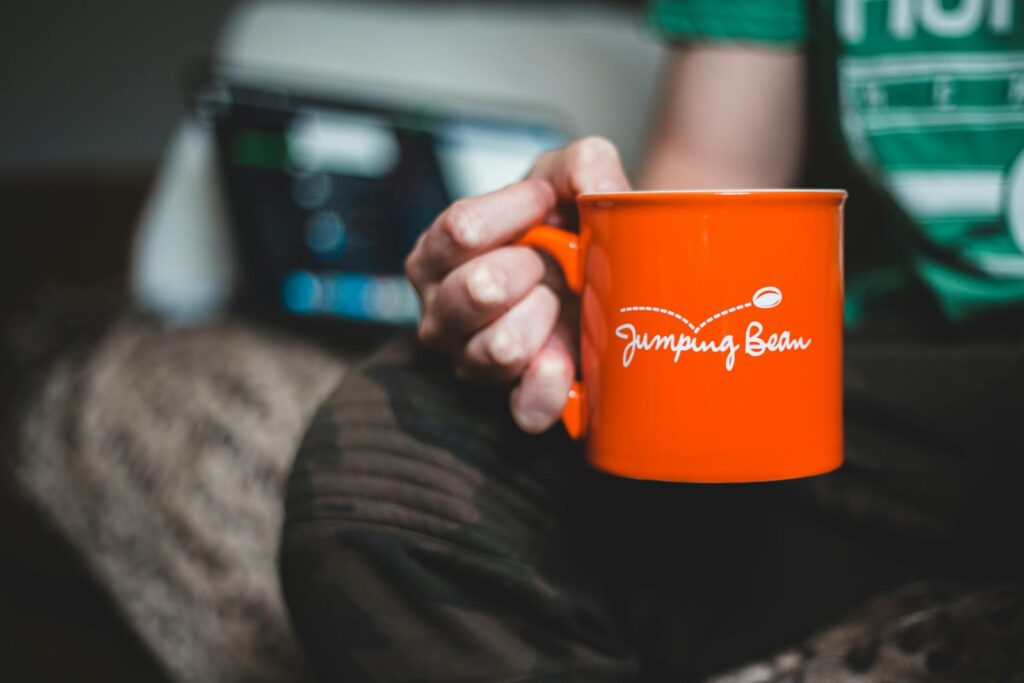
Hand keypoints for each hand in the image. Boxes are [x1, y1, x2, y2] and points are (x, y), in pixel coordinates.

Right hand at [405, 136, 629, 431]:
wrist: (592, 278)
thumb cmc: (560, 229)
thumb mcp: (566, 178)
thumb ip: (582, 163)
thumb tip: (596, 182)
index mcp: (438, 254)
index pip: (461, 230)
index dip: (516, 212)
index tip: (546, 201)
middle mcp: (443, 312)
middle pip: (476, 290)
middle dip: (530, 269)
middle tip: (546, 262)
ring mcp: (473, 360)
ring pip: (499, 348)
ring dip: (544, 317)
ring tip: (556, 301)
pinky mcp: (515, 399)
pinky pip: (525, 408)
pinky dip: (550, 387)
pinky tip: (563, 360)